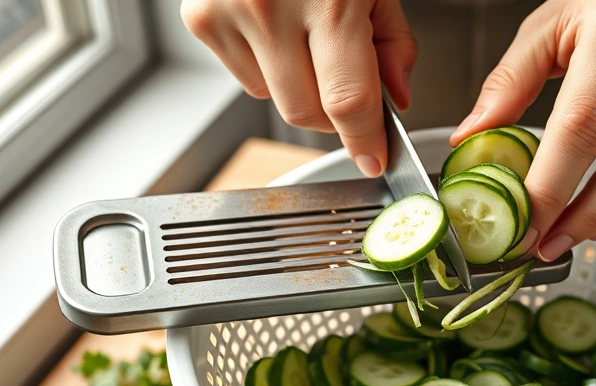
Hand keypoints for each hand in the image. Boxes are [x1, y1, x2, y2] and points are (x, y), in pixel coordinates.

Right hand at [181, 0, 416, 177]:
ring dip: (301, 90)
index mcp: (330, 1)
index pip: (348, 102)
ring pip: (274, 101)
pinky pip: (246, 78)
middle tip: (350, 90)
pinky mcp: (200, 20)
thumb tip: (395, 99)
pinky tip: (278, 30)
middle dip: (336, 117)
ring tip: (310, 41)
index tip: (372, 159)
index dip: (363, 141)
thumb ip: (393, 44)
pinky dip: (269, 69)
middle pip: (308, 114)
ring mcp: (229, 15)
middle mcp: (271, 10)